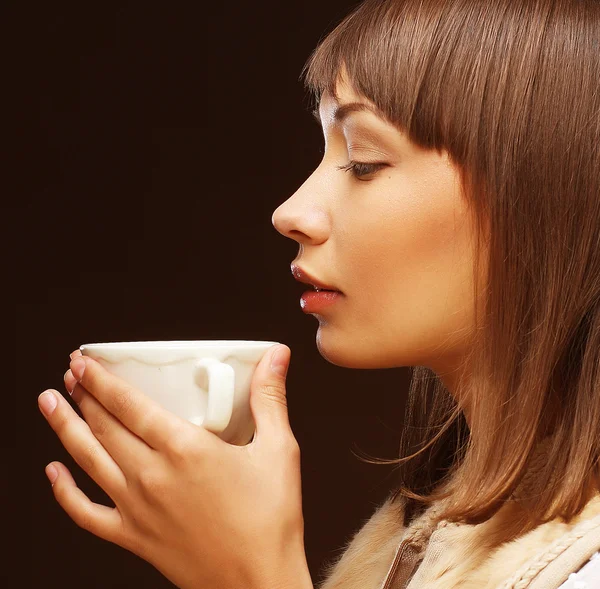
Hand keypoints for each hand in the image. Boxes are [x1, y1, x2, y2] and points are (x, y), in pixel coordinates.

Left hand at [38, 344, 311, 588]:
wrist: (258, 582)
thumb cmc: (270, 520)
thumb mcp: (278, 449)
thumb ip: (269, 398)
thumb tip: (275, 358)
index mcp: (184, 449)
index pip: (128, 404)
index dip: (101, 379)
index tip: (85, 361)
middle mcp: (152, 475)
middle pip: (103, 426)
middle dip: (82, 394)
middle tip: (72, 374)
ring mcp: (137, 508)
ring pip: (87, 459)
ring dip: (65, 427)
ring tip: (50, 403)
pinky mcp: (133, 537)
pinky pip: (85, 513)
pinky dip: (63, 492)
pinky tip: (54, 473)